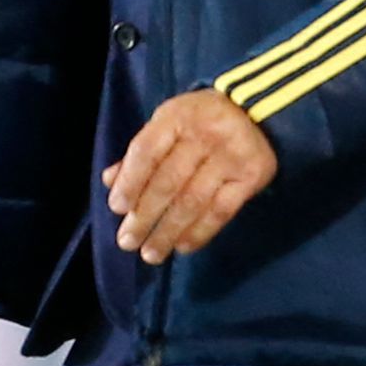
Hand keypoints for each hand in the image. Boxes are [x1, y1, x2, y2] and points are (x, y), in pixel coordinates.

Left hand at [104, 88, 278, 264]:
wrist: (254, 111)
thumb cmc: (198, 121)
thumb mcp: (167, 122)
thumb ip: (141, 152)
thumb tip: (111, 182)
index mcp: (176, 116)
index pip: (146, 153)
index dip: (129, 182)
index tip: (117, 209)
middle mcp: (204, 135)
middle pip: (168, 182)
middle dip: (144, 216)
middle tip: (127, 242)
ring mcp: (230, 157)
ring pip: (193, 201)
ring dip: (168, 232)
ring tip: (151, 253)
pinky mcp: (251, 176)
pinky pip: (221, 211)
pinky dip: (200, 232)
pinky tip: (182, 246)